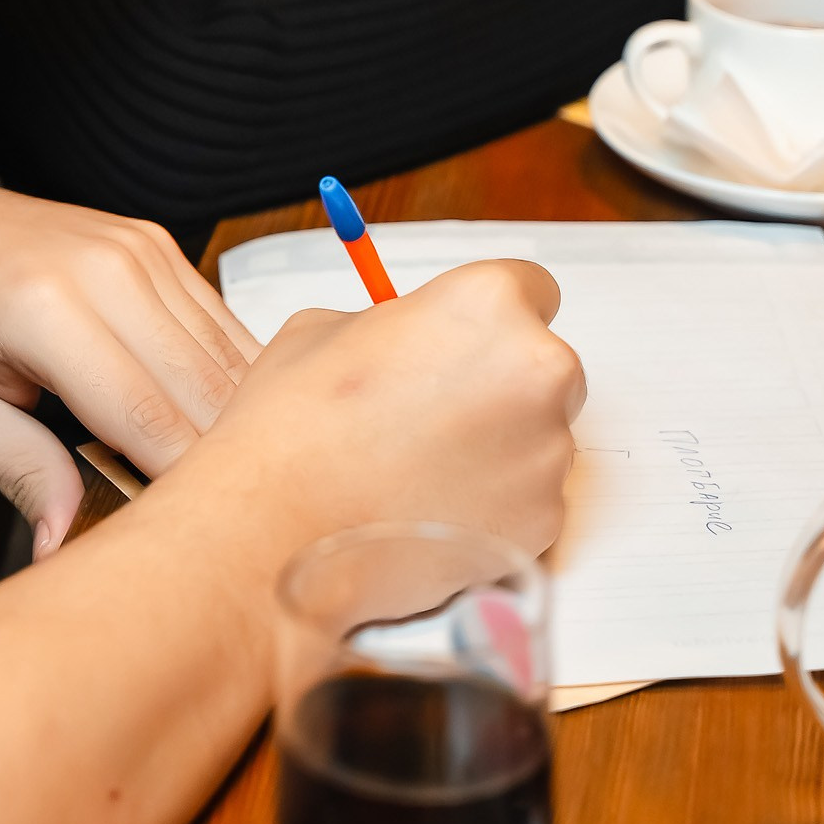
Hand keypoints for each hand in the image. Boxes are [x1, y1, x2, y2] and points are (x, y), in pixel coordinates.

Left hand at [0, 184, 259, 553]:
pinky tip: (217, 433)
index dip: (177, 491)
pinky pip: (222, 327)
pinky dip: (230, 385)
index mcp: (44, 306)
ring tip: (219, 492)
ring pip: (228, 360)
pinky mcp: (160, 247)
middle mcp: (108, 267)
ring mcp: (142, 250)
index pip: (148, 420)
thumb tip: (66, 544)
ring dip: (234, 428)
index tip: (185, 547)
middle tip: (209, 534)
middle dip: (216, 468)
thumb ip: (17, 468)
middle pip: (204, 392)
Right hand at [161, 258, 581, 563]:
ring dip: (495, 446)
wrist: (276, 533)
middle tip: (432, 411)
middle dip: (500, 384)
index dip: (490, 319)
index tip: (465, 343)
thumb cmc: (291, 427)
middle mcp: (537, 370)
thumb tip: (414, 340)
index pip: (532, 289)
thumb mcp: (325, 329)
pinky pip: (528, 498)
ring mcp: (547, 451)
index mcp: (486, 303)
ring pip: (537, 437)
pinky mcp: (543, 520)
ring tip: (417, 468)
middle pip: (544, 366)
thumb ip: (395, 324)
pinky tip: (427, 508)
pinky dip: (492, 504)